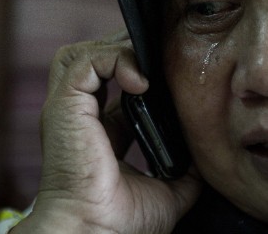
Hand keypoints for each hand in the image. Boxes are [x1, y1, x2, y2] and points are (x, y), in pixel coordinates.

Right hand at [12, 31, 201, 233]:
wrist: (97, 233)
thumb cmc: (121, 222)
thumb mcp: (166, 189)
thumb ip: (182, 170)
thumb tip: (202, 158)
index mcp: (98, 133)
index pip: (113, 86)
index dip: (138, 72)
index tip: (167, 73)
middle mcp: (79, 117)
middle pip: (90, 61)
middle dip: (122, 51)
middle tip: (155, 60)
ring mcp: (68, 110)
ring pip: (80, 54)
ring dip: (116, 52)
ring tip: (145, 69)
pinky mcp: (64, 106)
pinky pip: (85, 62)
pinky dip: (114, 60)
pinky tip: (140, 82)